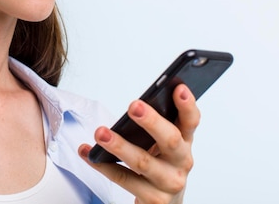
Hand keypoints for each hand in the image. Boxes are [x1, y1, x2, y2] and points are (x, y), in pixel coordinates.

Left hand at [79, 84, 199, 203]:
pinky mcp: (154, 200)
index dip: (187, 104)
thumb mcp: (163, 144)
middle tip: (134, 106)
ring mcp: (169, 183)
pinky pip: (124, 179)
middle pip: (170, 140)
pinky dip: (103, 165)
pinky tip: (88, 153)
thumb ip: (156, 125)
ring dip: (119, 145)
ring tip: (100, 132)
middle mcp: (182, 162)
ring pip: (143, 162)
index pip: (191, 121)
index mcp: (185, 141)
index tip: (178, 87)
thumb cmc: (159, 163)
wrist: (163, 202)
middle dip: (152, 121)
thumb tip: (136, 105)